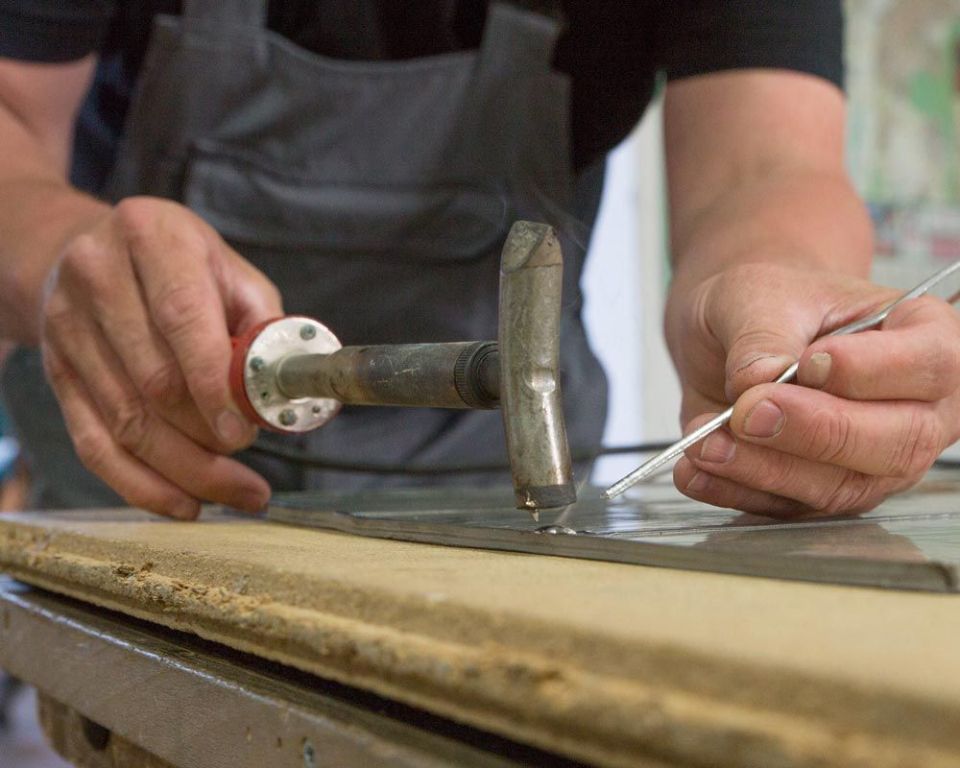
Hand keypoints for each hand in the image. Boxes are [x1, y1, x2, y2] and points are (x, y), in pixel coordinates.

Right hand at [40, 197, 282, 518]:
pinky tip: (184, 502)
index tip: (243, 434)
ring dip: (185, 471)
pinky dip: (142, 485)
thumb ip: (262, 323)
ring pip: (125, 422)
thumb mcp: (230, 270)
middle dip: (207, 441)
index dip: (213, 385)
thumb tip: (289, 387)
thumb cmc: (179, 264)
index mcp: (151, 236)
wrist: (93, 251)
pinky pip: (94, 444)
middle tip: (252, 473)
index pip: (180, 318)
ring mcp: (67, 328)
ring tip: (236, 494)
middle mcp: (97, 277)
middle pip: (152, 383)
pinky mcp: (56, 373)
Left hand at [666, 262, 959, 516]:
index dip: (870, 371)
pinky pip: (787, 507)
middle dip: (815, 431)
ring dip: (764, 470)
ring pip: (839, 487)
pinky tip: (694, 470)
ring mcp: (873, 461)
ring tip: (705, 443)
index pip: (930, 364)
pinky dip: (734, 491)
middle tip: (747, 412)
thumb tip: (756, 385)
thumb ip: (762, 337)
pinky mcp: (823, 493)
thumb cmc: (769, 302)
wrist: (737, 328)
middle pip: (896, 441)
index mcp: (923, 338)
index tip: (807, 363)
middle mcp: (915, 409)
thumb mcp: (760, 295)